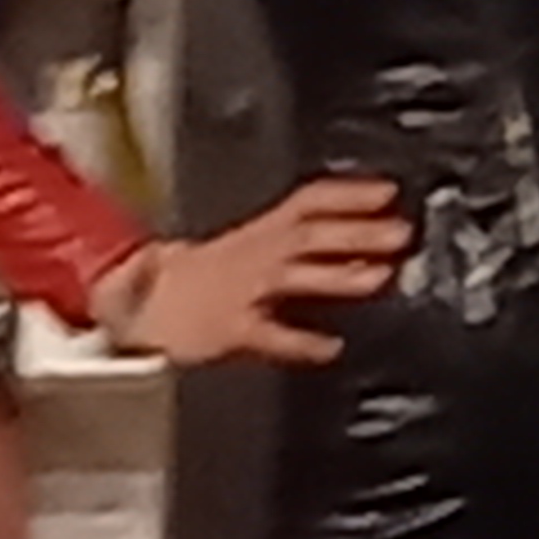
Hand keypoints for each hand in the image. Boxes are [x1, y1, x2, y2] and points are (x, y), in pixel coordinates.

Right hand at [92, 177, 409, 365]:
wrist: (136, 305)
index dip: (349, 194)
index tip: (388, 191)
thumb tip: (348, 244)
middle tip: (402, 232)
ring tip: (379, 277)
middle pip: (309, 234)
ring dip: (338, 274)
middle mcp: (252, 255)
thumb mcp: (241, 249)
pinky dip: (301, 341)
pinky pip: (269, 334)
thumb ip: (289, 244)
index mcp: (256, 234)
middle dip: (356, 231)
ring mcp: (241, 291)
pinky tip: (331, 347)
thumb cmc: (193, 282)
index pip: (308, 201)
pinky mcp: (230, 329)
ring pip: (293, 275)